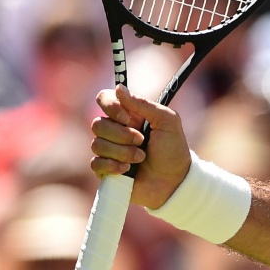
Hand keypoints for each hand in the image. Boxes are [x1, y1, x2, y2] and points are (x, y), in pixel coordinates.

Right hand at [91, 85, 191, 209]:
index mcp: (129, 115)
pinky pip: (96, 163)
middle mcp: (115, 130)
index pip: (104, 99)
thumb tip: (119, 88)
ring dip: (122, 152)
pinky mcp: (105, 169)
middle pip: (97, 124)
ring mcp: (109, 150)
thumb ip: (144, 104)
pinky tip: (127, 170)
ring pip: (97, 144)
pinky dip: (113, 166)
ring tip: (141, 158)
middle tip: (141, 141)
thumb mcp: (168, 122)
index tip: (126, 117)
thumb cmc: (173, 150)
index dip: (110, 106)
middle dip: (121, 135)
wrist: (174, 182)